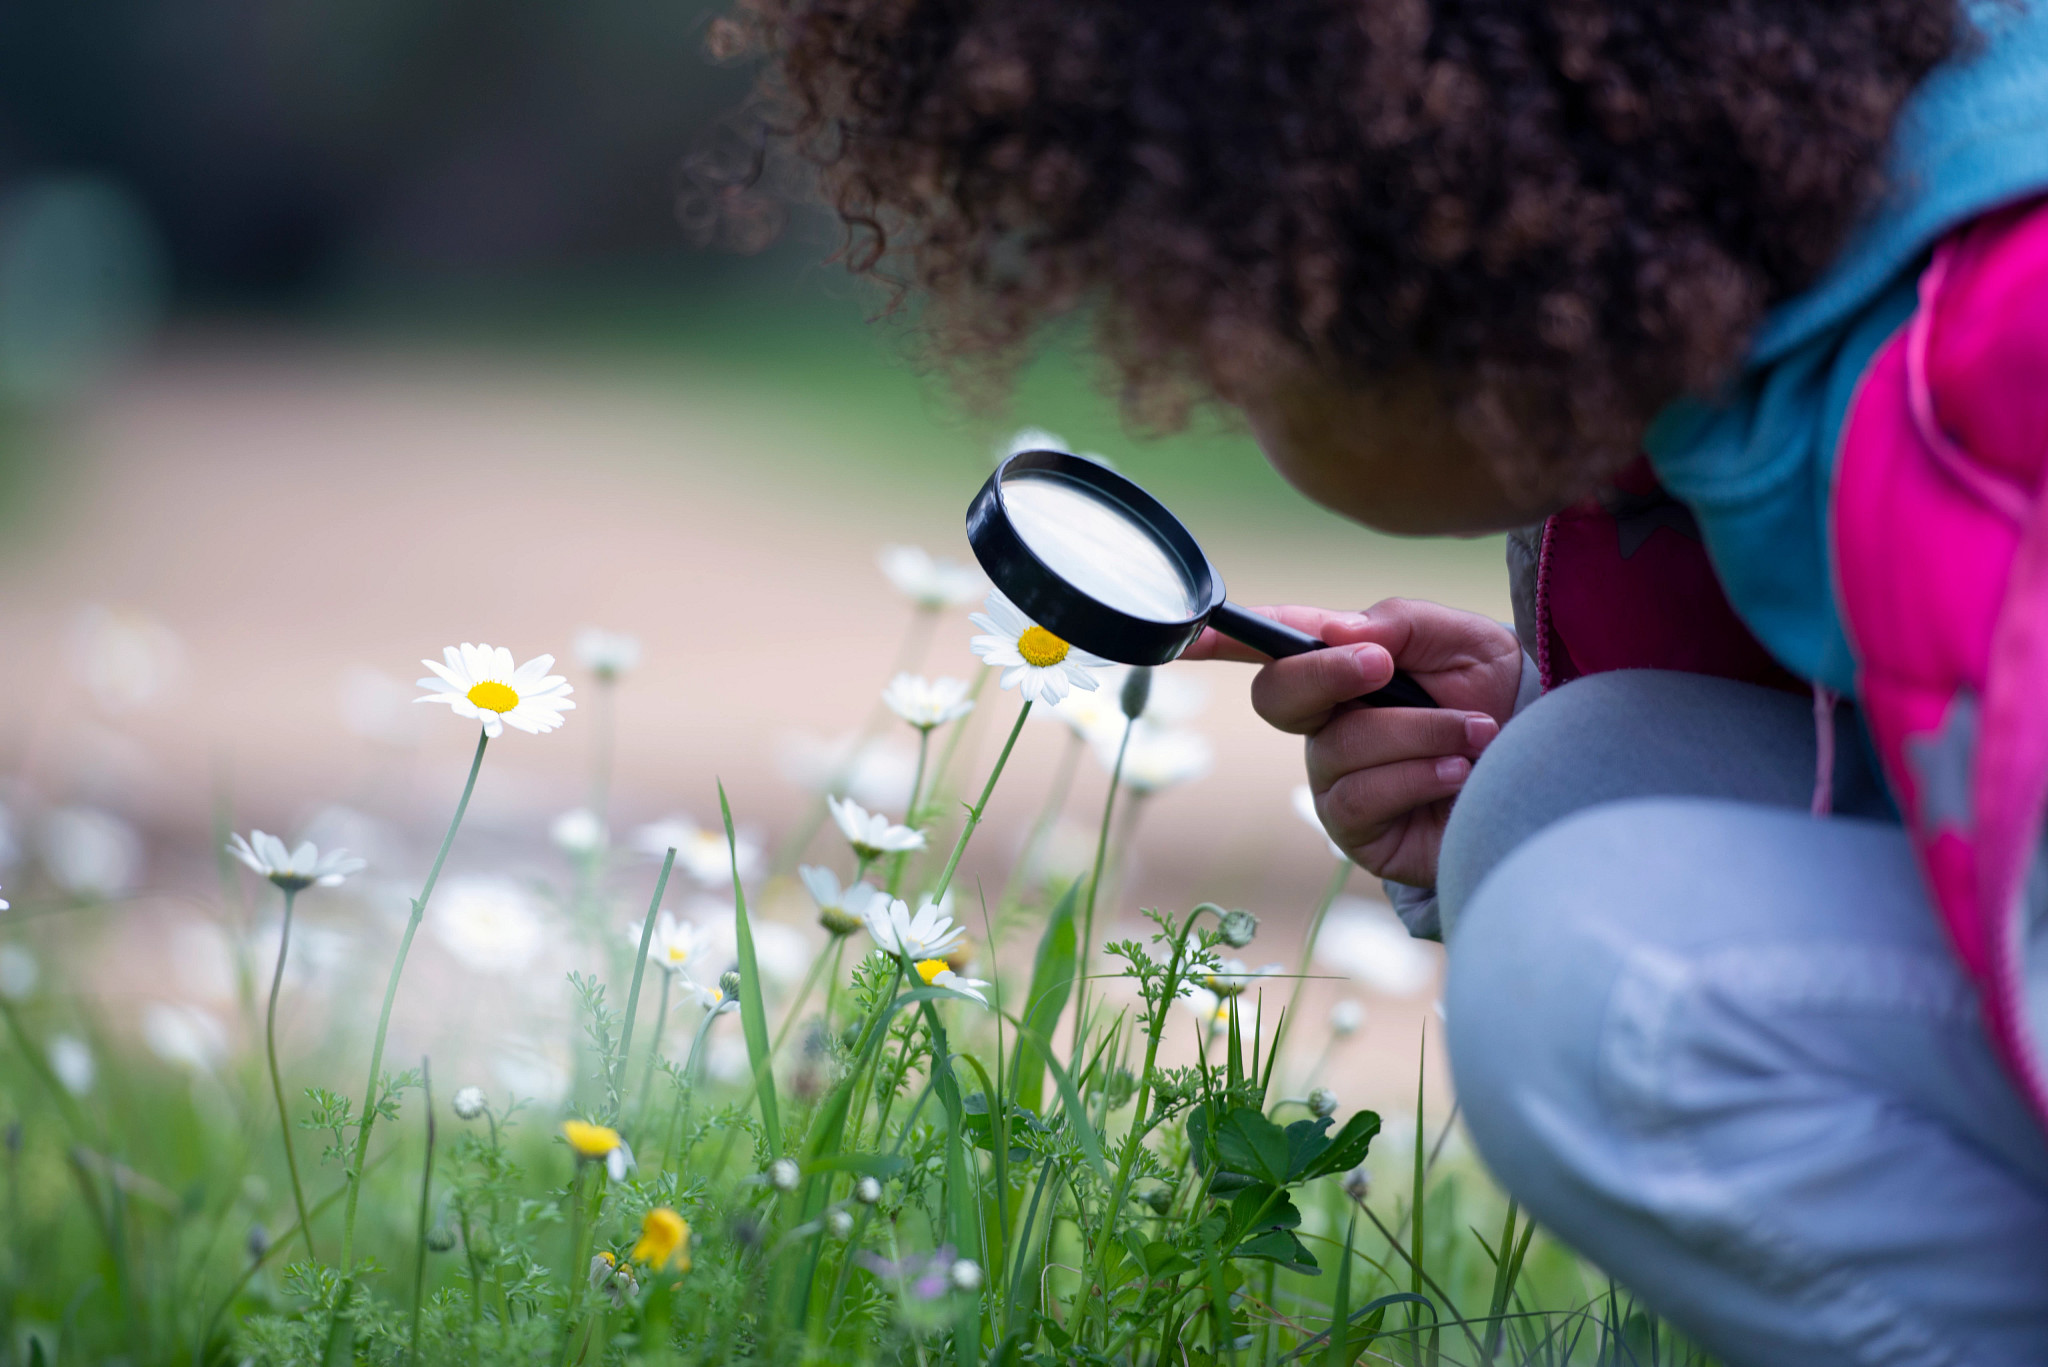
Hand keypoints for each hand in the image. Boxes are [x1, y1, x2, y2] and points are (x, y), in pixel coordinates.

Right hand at [1181, 599, 1523, 885]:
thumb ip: (1398, 621)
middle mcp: (1327, 723)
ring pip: (1338, 745)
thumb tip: (1335, 631)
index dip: (1222, 640)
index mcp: (1342, 668)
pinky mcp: (1358, 831)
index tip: (1189, 633)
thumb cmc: (1496, 697)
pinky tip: (1458, 775)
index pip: (1272, 648)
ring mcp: (1337, 778)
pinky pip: (1359, 797)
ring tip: (1474, 734)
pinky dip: (1416, 776)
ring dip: (1416, 732)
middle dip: (1327, 675)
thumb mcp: (1462, 638)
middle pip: (1277, 695)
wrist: (1547, 767)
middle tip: (1384, 666)